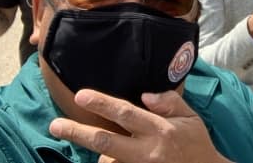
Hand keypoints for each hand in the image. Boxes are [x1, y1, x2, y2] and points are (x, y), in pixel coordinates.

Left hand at [49, 89, 231, 162]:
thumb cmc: (197, 143)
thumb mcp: (192, 118)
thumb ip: (170, 103)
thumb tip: (145, 95)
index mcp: (160, 129)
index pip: (126, 114)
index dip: (102, 104)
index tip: (81, 95)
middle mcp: (147, 151)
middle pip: (106, 141)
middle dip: (78, 132)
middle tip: (55, 125)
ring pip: (107, 162)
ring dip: (93, 153)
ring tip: (82, 140)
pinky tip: (103, 159)